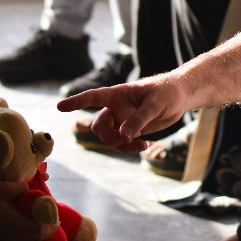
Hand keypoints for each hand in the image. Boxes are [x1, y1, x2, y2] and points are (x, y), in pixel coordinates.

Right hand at [56, 77, 187, 153]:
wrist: (180, 97)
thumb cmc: (167, 92)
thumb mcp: (155, 105)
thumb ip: (139, 119)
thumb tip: (124, 135)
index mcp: (118, 94)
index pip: (93, 97)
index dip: (76, 102)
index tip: (60, 106)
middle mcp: (117, 107)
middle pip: (99, 126)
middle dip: (107, 137)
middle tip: (125, 140)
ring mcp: (123, 119)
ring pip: (109, 137)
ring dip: (121, 145)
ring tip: (141, 146)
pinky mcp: (132, 129)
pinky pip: (122, 143)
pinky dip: (129, 148)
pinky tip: (144, 146)